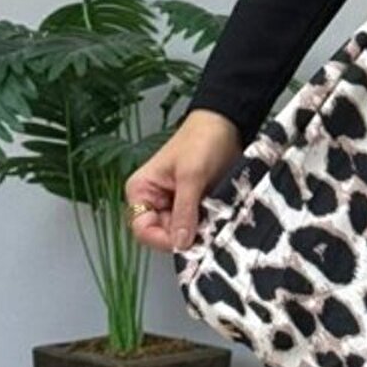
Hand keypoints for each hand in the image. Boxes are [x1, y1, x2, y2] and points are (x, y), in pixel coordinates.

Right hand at [124, 110, 243, 254]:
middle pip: (163, 234)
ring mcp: (173, 203)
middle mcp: (153, 200)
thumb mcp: (191, 176)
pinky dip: (206, 224)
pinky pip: (196, 224)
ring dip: (198, 230)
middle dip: (185, 235)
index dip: (164, 240)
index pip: (142, 230)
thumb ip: (184, 211)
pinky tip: (217, 216)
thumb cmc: (202, 138)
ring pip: (182, 232)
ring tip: (213, 218)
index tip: (187, 243)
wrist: (225, 123)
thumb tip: (180, 243)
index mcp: (141, 190)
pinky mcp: (192, 204)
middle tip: (205, 231)